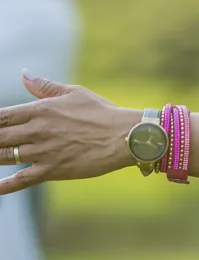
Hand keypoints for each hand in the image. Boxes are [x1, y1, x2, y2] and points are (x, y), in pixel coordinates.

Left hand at [0, 71, 137, 194]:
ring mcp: (43, 152)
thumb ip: (45, 86)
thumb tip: (23, 74)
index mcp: (40, 110)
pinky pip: (21, 180)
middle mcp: (37, 131)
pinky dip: (4, 185)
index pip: (1, 116)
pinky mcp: (53, 170)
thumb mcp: (75, 93)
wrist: (125, 136)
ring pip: (4, 157)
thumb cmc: (103, 113)